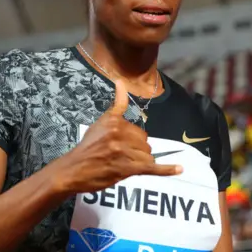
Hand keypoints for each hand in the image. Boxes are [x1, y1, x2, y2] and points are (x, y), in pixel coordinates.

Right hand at [59, 79, 181, 193]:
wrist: (72, 170)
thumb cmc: (87, 147)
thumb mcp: (100, 122)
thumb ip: (116, 106)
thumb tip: (121, 81)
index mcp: (115, 121)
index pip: (138, 130)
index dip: (134, 139)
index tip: (132, 141)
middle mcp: (120, 134)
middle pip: (145, 143)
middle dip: (137, 151)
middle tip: (119, 157)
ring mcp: (124, 151)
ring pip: (147, 156)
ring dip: (139, 162)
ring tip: (122, 165)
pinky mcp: (127, 168)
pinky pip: (152, 168)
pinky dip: (167, 169)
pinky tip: (179, 169)